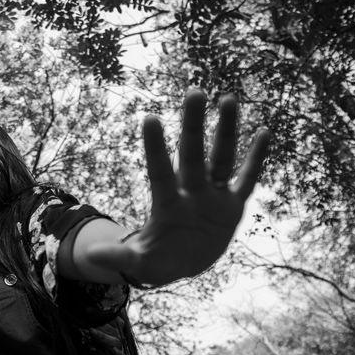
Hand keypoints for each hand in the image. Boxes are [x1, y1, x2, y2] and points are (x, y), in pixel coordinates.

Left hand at [87, 89, 269, 284]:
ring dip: (227, 131)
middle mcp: (190, 193)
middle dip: (194, 126)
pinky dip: (256, 159)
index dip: (156, 148)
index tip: (149, 118)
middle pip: (193, 155)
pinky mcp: (232, 206)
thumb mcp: (139, 263)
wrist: (181, 262)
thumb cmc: (156, 260)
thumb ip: (119, 257)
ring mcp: (212, 196)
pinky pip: (246, 179)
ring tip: (229, 99)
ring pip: (222, 158)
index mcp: (167, 204)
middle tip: (194, 91)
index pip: (160, 171)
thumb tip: (90, 256)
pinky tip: (263, 132)